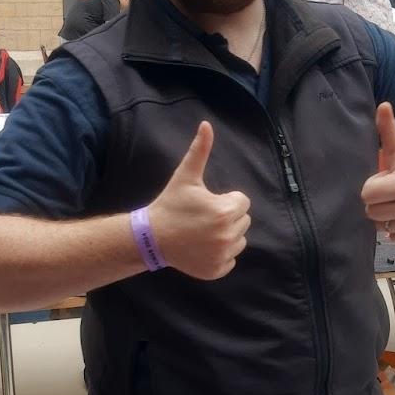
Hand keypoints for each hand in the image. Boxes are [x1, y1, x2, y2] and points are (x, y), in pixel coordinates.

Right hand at [148, 121, 250, 279]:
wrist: (152, 237)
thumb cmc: (171, 204)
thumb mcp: (186, 176)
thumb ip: (200, 150)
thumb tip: (206, 124)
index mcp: (225, 211)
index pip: (242, 202)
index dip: (225, 200)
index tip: (205, 203)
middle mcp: (228, 236)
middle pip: (242, 221)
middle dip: (226, 217)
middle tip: (202, 217)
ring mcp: (223, 256)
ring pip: (239, 241)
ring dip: (226, 235)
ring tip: (202, 232)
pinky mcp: (217, 270)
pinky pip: (230, 259)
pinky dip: (219, 255)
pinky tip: (201, 247)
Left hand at [361, 102, 394, 243]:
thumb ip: (388, 128)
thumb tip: (383, 105)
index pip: (367, 194)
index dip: (373, 186)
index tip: (385, 181)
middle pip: (372, 212)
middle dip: (378, 202)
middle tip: (391, 193)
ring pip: (382, 226)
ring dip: (387, 216)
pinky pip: (394, 237)